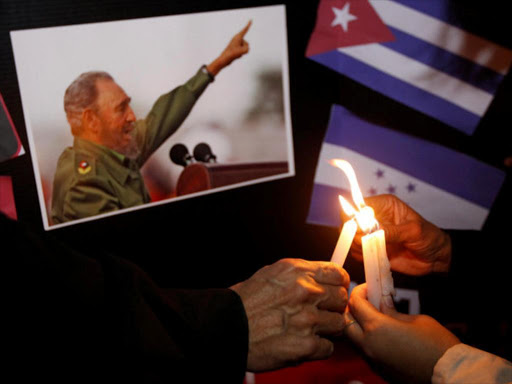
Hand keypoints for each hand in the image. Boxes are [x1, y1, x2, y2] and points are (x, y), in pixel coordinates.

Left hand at [207, 21, 250, 75]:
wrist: (224, 59)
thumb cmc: (233, 54)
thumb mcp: (244, 51)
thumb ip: (248, 48)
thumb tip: (245, 49)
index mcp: (237, 37)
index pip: (245, 30)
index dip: (248, 25)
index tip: (251, 20)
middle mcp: (236, 39)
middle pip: (246, 43)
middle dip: (245, 48)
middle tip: (237, 51)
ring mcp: (236, 44)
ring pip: (244, 48)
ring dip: (242, 52)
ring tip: (235, 53)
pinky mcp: (235, 49)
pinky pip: (241, 52)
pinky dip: (240, 54)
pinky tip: (235, 55)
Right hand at [230, 258, 349, 371]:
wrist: (226, 327)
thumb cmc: (246, 301)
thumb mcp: (272, 274)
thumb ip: (300, 274)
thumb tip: (322, 277)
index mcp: (297, 272)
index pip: (338, 274)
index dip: (339, 284)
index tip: (336, 290)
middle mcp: (306, 292)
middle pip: (342, 299)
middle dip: (334, 307)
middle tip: (321, 313)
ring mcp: (307, 319)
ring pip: (339, 324)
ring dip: (328, 329)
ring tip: (311, 330)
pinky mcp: (305, 345)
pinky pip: (328, 348)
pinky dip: (319, 348)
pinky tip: (304, 344)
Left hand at [345, 284, 459, 382]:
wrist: (449, 374)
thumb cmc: (437, 344)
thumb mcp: (415, 319)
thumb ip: (392, 310)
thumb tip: (381, 304)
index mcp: (377, 328)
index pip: (355, 303)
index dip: (359, 291)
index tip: (368, 287)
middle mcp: (369, 345)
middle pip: (346, 323)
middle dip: (352, 309)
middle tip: (366, 302)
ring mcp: (372, 360)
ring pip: (352, 339)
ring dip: (357, 326)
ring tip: (374, 317)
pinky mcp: (378, 370)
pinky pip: (364, 351)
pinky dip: (365, 340)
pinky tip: (381, 334)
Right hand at [346, 194, 451, 275]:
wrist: (436, 259)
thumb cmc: (429, 238)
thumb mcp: (413, 231)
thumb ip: (392, 231)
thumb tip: (372, 230)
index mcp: (384, 205)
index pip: (360, 205)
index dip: (355, 214)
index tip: (361, 227)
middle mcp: (375, 219)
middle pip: (349, 220)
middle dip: (353, 231)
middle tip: (365, 240)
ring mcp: (371, 235)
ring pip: (350, 237)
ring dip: (356, 245)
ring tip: (373, 249)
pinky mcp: (371, 250)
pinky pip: (356, 252)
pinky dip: (360, 255)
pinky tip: (372, 256)